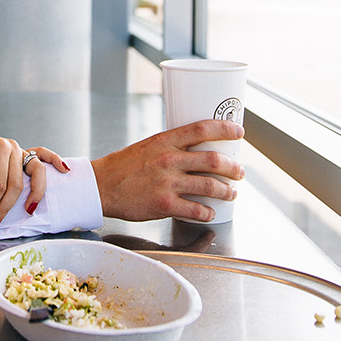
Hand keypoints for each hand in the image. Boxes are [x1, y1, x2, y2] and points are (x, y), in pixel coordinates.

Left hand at [0, 126, 66, 230]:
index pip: (1, 183)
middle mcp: (13, 147)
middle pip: (16, 184)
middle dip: (5, 208)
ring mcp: (20, 150)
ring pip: (33, 176)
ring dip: (33, 195)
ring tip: (28, 211)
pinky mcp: (22, 154)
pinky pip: (42, 156)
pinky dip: (55, 161)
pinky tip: (64, 170)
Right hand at [90, 119, 245, 222]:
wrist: (101, 186)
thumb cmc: (123, 166)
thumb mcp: (148, 145)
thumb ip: (171, 147)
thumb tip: (196, 150)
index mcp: (165, 141)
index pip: (202, 129)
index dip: (225, 128)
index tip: (239, 131)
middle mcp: (169, 160)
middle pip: (213, 160)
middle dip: (233, 168)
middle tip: (239, 172)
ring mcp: (167, 183)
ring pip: (210, 186)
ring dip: (227, 191)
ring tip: (231, 193)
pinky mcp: (164, 205)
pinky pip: (196, 209)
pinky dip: (208, 212)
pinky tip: (210, 212)